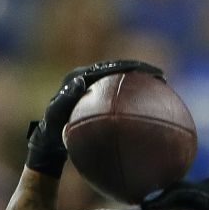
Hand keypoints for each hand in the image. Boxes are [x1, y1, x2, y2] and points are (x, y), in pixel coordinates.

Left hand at [25, 60, 164, 176]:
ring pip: (122, 83)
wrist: (48, 142)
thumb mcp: (54, 115)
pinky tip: (149, 112)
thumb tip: (80, 82)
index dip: (130, 67)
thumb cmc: (51, 132)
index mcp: (79, 77)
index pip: (109, 68)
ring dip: (141, 85)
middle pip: (120, 71)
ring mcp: (94, 90)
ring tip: (160, 89)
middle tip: (161, 77)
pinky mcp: (97, 101)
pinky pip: (119, 98)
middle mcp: (88, 79)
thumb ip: (64, 99)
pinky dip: (134, 102)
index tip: (147, 71)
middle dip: (142, 72)